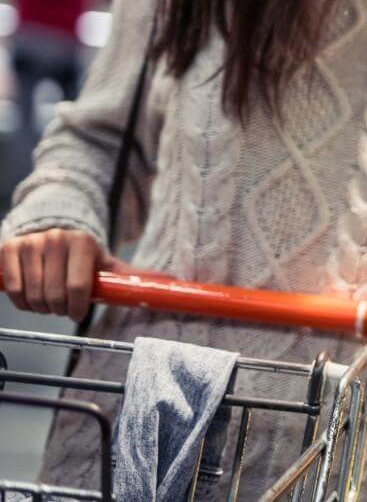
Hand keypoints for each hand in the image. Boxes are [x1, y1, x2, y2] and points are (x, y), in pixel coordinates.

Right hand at [1, 229, 134, 320]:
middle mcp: (56, 238)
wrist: (51, 234)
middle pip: (53, 295)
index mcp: (83, 242)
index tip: (77, 313)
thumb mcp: (106, 264)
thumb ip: (132, 276)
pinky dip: (20, 300)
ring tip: (48, 301)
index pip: (78, 288)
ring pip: (32, 295)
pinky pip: (12, 288)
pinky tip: (30, 295)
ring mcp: (31, 243)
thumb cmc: (82, 257)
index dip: (76, 308)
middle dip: (59, 310)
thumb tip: (169, 280)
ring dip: (40, 308)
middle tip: (62, 307)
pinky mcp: (9, 249)